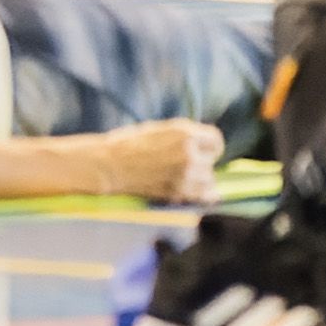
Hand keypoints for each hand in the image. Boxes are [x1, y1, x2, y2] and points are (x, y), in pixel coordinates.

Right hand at [96, 120, 222, 204]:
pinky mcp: (178, 194)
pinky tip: (194, 191)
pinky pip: (203, 196)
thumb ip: (185, 136)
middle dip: (201, 161)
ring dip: (200, 179)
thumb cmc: (129, 143)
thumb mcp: (160, 129)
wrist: (109, 166)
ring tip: (183, 176)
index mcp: (184, 134)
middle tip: (183, 163)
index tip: (203, 149)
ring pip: (209, 180)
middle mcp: (189, 155)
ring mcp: (185, 177)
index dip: (209, 145)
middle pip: (211, 161)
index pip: (216, 141)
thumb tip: (203, 144)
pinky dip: (201, 195)